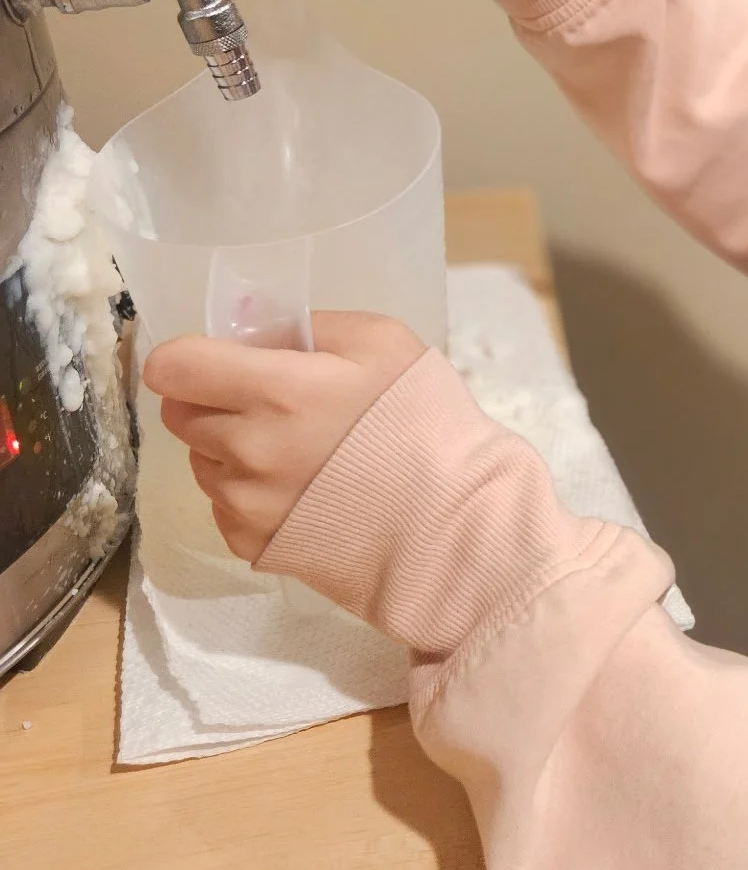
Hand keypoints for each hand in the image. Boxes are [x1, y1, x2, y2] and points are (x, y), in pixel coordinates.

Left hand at [143, 311, 426, 560]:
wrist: (452, 523)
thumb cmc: (426, 424)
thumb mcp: (385, 342)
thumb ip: (312, 325)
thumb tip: (260, 332)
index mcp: (274, 390)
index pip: (172, 366)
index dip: (191, 358)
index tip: (225, 364)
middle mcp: (245, 448)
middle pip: (181, 414)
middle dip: (216, 403)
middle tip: (275, 409)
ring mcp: (244, 504)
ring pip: (202, 462)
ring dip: (232, 452)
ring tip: (298, 457)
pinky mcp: (251, 544)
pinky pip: (224, 507)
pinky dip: (251, 497)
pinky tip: (303, 494)